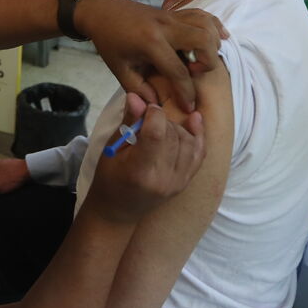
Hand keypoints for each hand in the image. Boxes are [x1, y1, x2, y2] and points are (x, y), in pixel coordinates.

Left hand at [77, 0, 226, 111]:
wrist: (102, 12)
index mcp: (150, 43)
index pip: (178, 71)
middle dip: (207, 62)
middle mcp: (166, 27)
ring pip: (206, 25)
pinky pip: (202, 14)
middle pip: (203, 41)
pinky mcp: (175, 11)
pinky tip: (219, 38)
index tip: (189, 107)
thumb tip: (157, 107)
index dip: (186, 93)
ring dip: (212, 44)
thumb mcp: (119, 69)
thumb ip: (138, 90)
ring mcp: (172, 16)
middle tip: (194, 72)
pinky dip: (214, 26)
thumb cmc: (109, 42)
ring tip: (201, 58)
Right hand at [84, 93, 204, 223]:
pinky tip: (194, 120)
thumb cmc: (109, 179)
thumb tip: (136, 96)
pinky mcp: (185, 183)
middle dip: (163, 120)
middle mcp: (163, 179)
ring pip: (189, 143)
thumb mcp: (112, 149)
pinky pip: (198, 154)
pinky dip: (198, 136)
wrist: (118, 211)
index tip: (145, 108)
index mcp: (139, 171)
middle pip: (174, 136)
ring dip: (177, 128)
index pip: (157, 133)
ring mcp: (177, 183)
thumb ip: (129, 122)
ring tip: (162, 127)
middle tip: (149, 118)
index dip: (153, 114)